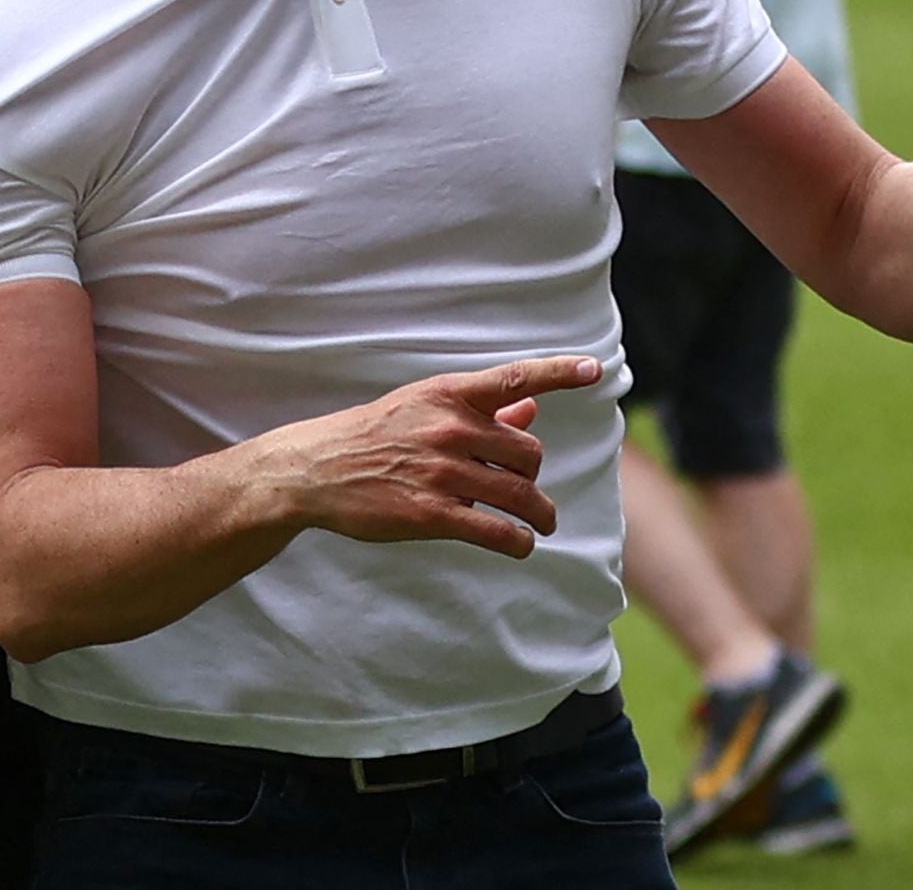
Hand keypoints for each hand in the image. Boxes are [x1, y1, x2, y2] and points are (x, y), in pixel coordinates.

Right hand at [238, 356, 608, 559]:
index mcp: (447, 394)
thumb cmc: (373, 435)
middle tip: (524, 489)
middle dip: (532, 475)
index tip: (595, 368)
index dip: (558, 372)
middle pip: (528, 453)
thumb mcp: (421, 408)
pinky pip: (498, 531)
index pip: (514, 379)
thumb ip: (479, 410)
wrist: (317, 469)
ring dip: (541, 514)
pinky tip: (520, 544)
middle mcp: (449, 428)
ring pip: (521, 494)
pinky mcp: (433, 513)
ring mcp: (442, 472)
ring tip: (541, 523)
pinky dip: (519, 541)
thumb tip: (530, 411)